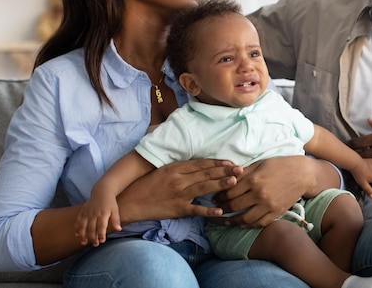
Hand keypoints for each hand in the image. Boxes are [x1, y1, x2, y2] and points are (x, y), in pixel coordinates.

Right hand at [75, 193, 120, 246]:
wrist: (102, 191)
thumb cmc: (110, 202)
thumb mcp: (115, 210)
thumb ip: (116, 220)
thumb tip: (119, 229)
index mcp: (103, 213)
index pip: (101, 226)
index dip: (101, 234)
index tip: (102, 241)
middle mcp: (94, 213)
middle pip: (91, 228)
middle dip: (92, 237)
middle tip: (95, 244)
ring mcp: (87, 212)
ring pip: (82, 226)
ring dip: (82, 235)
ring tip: (84, 242)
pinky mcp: (82, 211)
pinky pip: (78, 221)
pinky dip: (77, 228)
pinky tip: (77, 234)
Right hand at [116, 159, 242, 224]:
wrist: (130, 201)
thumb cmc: (146, 185)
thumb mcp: (162, 170)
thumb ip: (180, 168)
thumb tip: (198, 165)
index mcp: (176, 168)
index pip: (201, 164)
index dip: (217, 162)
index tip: (231, 161)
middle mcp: (179, 179)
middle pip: (206, 173)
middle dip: (225, 170)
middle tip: (241, 168)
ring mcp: (179, 194)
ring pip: (204, 188)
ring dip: (220, 184)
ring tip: (235, 182)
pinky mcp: (177, 209)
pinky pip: (196, 210)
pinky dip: (208, 211)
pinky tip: (220, 210)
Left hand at [213, 156, 335, 227]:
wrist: (302, 174)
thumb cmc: (280, 165)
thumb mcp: (260, 164)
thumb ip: (243, 172)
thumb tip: (226, 178)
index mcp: (253, 179)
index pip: (229, 191)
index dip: (219, 196)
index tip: (213, 198)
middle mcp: (259, 194)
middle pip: (234, 205)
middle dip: (222, 208)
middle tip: (217, 209)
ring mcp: (268, 205)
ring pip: (245, 218)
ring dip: (233, 221)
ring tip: (226, 221)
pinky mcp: (276, 212)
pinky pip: (259, 223)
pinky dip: (249, 225)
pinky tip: (242, 223)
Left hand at [348, 118, 371, 180]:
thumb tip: (369, 120)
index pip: (358, 143)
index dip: (349, 145)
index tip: (343, 146)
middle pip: (359, 157)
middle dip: (352, 158)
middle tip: (345, 160)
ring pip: (368, 169)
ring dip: (361, 170)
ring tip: (354, 170)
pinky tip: (369, 178)